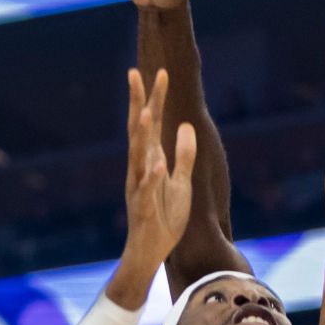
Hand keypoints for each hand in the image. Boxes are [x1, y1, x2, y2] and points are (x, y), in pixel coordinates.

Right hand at [122, 68, 198, 269]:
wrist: (150, 251)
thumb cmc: (163, 217)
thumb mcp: (181, 183)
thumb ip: (184, 156)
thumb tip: (186, 126)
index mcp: (149, 161)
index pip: (151, 124)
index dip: (155, 99)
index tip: (160, 72)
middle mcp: (140, 168)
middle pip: (138, 130)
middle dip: (139, 103)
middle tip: (137, 73)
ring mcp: (139, 187)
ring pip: (138, 156)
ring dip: (142, 135)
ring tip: (146, 113)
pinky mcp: (143, 208)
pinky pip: (147, 190)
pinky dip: (153, 177)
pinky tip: (158, 163)